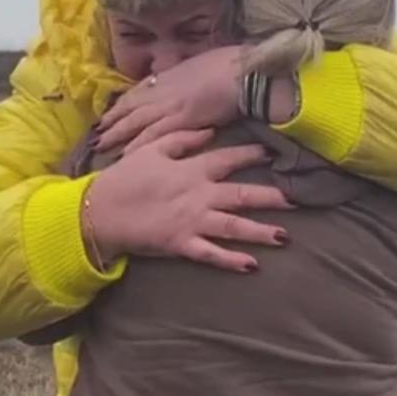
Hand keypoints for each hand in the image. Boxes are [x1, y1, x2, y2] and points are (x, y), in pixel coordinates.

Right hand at [85, 128, 292, 272]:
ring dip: (260, 232)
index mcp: (192, 169)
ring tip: (285, 237)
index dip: (251, 154)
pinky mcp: (181, 244)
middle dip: (270, 198)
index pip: (228, 158)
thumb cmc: (126, 177)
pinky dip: (231, 260)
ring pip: (233, 227)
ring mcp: (192, 221)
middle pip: (241, 195)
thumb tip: (210, 130)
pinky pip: (211, 254)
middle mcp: (198, 195)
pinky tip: (252, 265)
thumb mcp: (153, 149)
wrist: (100, 211)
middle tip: (296, 200)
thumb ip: (183, 138)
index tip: (272, 152)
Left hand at [96, 46, 242, 154]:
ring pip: (136, 121)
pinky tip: (126, 154)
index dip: (123, 103)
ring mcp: (171, 104)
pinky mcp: (182, 120)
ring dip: (117, 133)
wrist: (246, 72)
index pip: (139, 90)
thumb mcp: (202, 62)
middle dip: (113, 120)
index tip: (110, 112)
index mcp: (171, 74)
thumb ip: (187, 73)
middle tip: (97, 133)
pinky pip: (154, 134)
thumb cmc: (231, 63)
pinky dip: (138, 144)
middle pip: (131, 106)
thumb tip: (183, 77)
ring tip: (102, 145)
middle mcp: (165, 89)